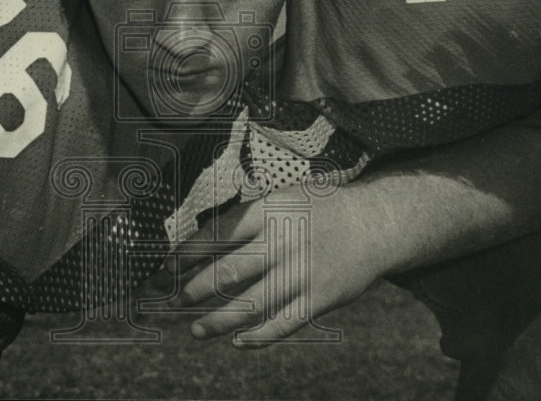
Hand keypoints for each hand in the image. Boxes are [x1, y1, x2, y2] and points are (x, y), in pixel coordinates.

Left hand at [158, 183, 389, 347]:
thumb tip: (200, 243)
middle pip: (229, 271)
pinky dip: (259, 337)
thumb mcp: (282, 199)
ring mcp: (302, 271)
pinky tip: (238, 342)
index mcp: (270, 212)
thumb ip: (247, 220)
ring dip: (219, 320)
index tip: (166, 267)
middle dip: (195, 289)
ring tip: (196, 330)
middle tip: (174, 299)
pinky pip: (283, 323)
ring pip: (251, 303)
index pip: (218, 234)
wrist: (374, 223)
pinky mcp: (320, 297)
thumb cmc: (318, 210)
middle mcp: (283, 242)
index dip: (188, 253)